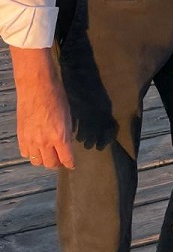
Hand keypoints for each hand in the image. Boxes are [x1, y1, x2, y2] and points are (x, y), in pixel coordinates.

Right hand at [11, 47, 74, 170]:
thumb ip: (67, 132)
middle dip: (58, 164)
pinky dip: (32, 153)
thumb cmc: (56, 96)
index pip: (66, 158)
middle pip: (51, 164)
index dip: (70, 164)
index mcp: (60, 135)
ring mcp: (31, 141)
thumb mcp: (68, 114)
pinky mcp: (21, 137)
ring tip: (49, 154)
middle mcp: (45, 142)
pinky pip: (26, 154)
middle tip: (61, 160)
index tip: (72, 165)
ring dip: (44, 160)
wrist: (36, 86)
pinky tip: (36, 147)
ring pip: (37, 161)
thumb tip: (67, 143)